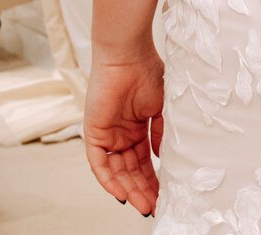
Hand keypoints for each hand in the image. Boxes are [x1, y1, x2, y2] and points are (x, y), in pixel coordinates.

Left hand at [84, 51, 163, 216]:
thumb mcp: (162, 107)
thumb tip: (161, 157)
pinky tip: (122, 194)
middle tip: (156, 206)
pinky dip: (109, 180)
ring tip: (144, 204)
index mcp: (137, 127)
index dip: (154, 178)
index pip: (144, 161)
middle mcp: (121, 134)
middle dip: (143, 189)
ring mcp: (107, 135)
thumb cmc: (148, 72)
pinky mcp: (93, 134)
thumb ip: (161, 133)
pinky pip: (99, 164)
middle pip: (131, 170)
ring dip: (130, 189)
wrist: (128, 55)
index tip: (166, 194)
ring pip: (117, 171)